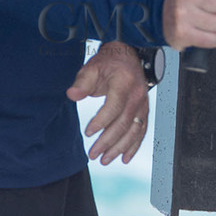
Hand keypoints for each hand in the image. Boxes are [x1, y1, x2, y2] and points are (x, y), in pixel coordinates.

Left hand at [67, 41, 151, 164]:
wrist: (128, 56)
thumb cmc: (108, 63)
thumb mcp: (92, 68)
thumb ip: (82, 82)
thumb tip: (71, 95)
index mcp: (124, 82)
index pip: (114, 106)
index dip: (101, 122)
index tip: (88, 132)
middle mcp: (137, 95)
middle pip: (124, 123)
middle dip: (108, 142)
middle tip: (93, 154)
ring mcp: (143, 104)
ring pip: (134, 131)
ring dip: (120, 148)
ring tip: (105, 159)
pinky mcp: (144, 111)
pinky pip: (142, 130)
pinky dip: (134, 146)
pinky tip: (125, 158)